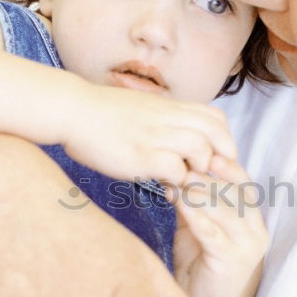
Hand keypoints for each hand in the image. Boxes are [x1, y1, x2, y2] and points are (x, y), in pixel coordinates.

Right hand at [62, 81, 238, 184]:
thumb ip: (162, 120)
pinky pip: (176, 169)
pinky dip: (178, 182)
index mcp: (169, 108)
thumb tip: (176, 137)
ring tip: (188, 180)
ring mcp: (155, 136)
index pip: (215, 118)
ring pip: (201, 148)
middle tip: (213, 176)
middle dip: (223, 157)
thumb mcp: (141, 108)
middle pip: (216, 132)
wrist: (72, 110)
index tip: (217, 158)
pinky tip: (167, 188)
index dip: (224, 140)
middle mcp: (167, 118)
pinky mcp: (141, 155)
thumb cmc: (101, 114)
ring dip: (200, 168)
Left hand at [171, 156, 267, 296]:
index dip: (229, 167)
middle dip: (212, 178)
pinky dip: (197, 217)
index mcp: (251, 219)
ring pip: (228, 212)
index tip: (208, 152)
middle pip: (238, 195)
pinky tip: (180, 204)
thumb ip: (192, 201)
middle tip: (187, 164)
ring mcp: (247, 248)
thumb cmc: (199, 264)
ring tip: (180, 181)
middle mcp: (256, 232)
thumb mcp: (197, 225)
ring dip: (203, 193)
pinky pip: (214, 235)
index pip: (245, 185)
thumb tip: (174, 171)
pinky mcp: (232, 264)